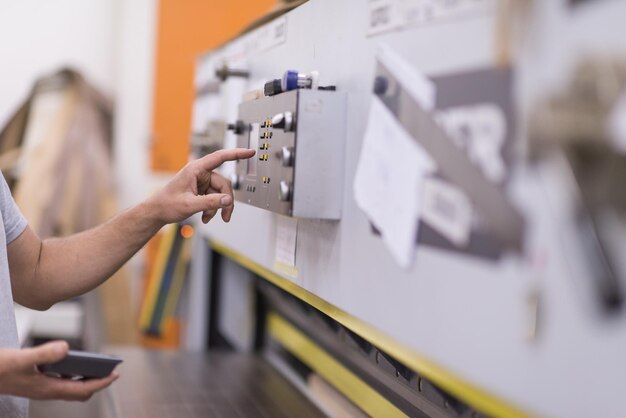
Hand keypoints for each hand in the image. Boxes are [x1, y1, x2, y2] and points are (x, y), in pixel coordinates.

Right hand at [0, 341, 117, 400]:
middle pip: (80, 391)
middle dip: (97, 383)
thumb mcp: (21, 358)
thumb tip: (66, 348)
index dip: (101, 383)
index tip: (115, 374)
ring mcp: (42, 387)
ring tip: (98, 366)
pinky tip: (73, 362)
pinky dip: (72, 373)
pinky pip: (61, 381)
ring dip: (85, 378)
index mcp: (48, 388)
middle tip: (111, 371)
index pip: (82, 389)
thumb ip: (44, 354)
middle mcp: (47, 390)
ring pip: (71, 387)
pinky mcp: (36, 382)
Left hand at [146, 148, 254, 225]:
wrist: (157, 212)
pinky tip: (205, 216)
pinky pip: (215, 198)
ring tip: (208, 218)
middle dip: (225, 201)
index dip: (236, 154)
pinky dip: (212, 209)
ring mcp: (202, 182)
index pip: (220, 157)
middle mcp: (200, 173)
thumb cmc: (167, 204)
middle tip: (226, 216)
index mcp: (196, 169)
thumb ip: (210, 202)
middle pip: (224, 184)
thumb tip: (228, 200)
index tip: (250, 152)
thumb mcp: (189, 205)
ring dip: (218, 207)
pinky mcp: (202, 190)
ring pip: (221, 193)